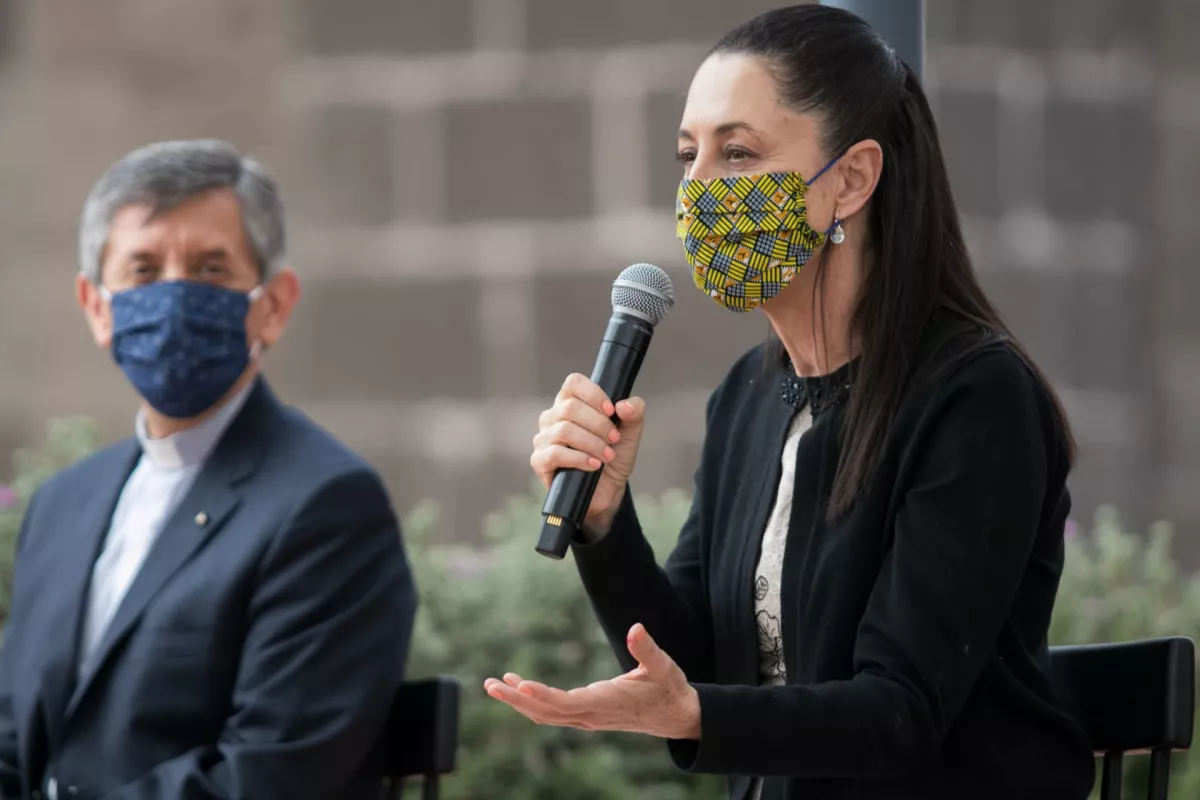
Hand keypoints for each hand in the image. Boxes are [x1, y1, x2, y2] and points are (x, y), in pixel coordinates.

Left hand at [484, 623, 699, 740]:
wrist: (677, 716)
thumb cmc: (670, 689)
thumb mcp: (663, 666)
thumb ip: (647, 648)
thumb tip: (636, 628)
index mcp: (606, 703)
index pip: (566, 703)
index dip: (542, 695)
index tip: (520, 685)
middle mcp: (592, 715)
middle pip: (546, 711)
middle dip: (517, 699)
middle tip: (490, 686)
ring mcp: (588, 718)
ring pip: (545, 714)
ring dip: (519, 701)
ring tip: (493, 686)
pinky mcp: (587, 715)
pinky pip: (553, 712)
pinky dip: (533, 701)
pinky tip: (518, 689)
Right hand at [530, 374, 646, 535]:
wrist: (607, 490)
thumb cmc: (614, 455)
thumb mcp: (630, 432)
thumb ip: (634, 412)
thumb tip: (624, 406)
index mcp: (571, 403)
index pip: (573, 382)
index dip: (594, 394)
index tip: (612, 411)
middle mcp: (553, 417)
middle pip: (570, 407)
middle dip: (599, 424)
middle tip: (614, 439)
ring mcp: (543, 438)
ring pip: (564, 430)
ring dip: (592, 443)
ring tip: (607, 456)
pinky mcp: (539, 461)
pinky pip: (555, 454)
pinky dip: (579, 459)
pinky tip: (594, 466)